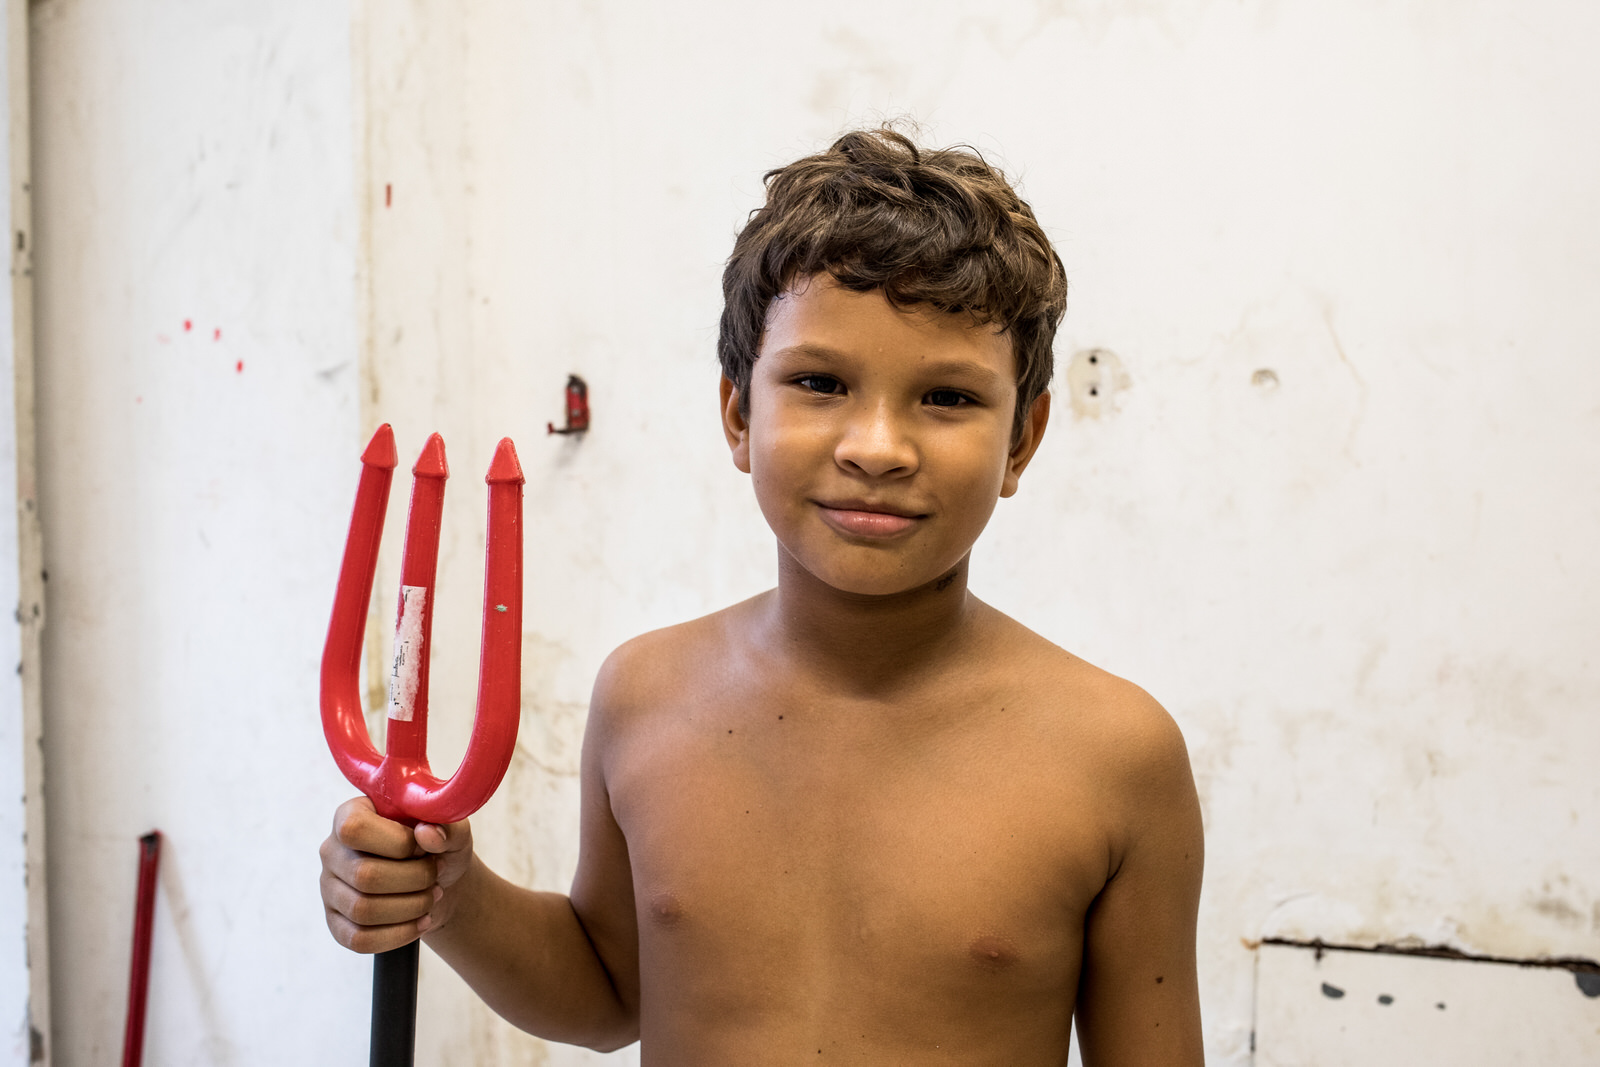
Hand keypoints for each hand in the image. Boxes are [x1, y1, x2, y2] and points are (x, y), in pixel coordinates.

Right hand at [319, 796, 474, 953]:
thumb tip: (427, 834)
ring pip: (362, 910)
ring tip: (432, 896)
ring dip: (410, 907)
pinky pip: (358, 939)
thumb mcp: (452, 830)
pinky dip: (398, 934)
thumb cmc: (438, 847)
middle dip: (414, 880)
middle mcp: (332, 851)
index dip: (397, 842)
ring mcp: (330, 889)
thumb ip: (446, 827)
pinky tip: (422, 922)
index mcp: (351, 815)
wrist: (439, 880)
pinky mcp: (336, 922)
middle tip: (435, 876)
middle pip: (364, 876)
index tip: (423, 847)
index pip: (356, 829)